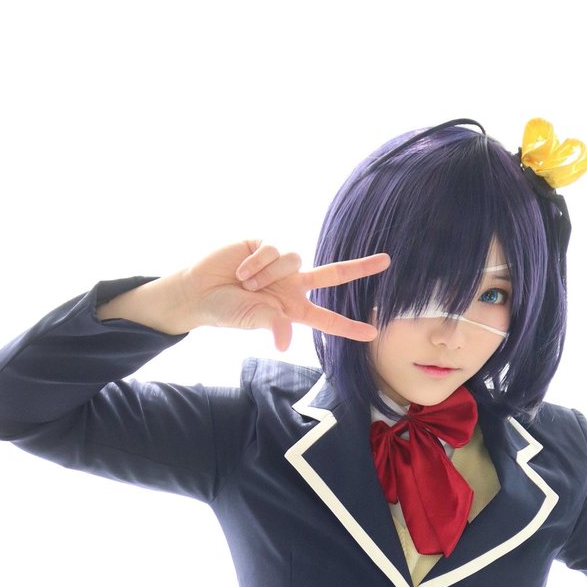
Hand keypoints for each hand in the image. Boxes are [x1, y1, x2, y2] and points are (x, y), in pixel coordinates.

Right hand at [181, 239, 389, 349]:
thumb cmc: (228, 310)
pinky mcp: (265, 244)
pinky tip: (240, 270)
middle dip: (360, 268)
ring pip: (294, 258)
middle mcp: (293, 286)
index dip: (350, 327)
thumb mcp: (253, 320)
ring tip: (246, 283)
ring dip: (268, 274)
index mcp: (294, 309)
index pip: (328, 319)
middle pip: (334, 275)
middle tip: (387, 261)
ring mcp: (281, 265)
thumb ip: (274, 325)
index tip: (373, 332)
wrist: (199, 290)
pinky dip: (256, 262)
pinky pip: (273, 248)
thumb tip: (285, 342)